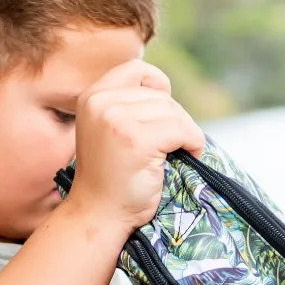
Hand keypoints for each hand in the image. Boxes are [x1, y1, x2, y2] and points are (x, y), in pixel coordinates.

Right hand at [67, 60, 204, 231]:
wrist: (99, 216)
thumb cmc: (110, 179)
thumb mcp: (108, 131)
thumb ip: (128, 107)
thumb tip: (167, 92)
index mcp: (91, 97)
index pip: (137, 69)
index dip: (158, 87)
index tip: (163, 115)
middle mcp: (101, 103)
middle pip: (160, 94)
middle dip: (174, 119)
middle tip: (170, 147)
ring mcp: (116, 120)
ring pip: (173, 112)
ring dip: (185, 133)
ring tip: (175, 154)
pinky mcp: (136, 140)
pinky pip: (181, 129)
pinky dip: (192, 142)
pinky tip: (187, 156)